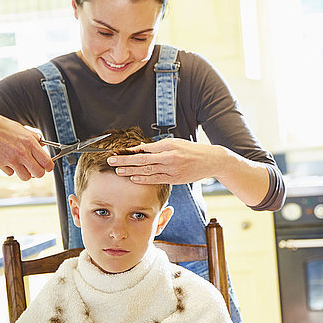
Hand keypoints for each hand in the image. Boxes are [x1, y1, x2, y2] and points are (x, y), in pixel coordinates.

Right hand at [0, 109, 53, 180]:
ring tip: (21, 165)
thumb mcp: (21, 128)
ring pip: (26, 177)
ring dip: (25, 173)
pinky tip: (6, 160)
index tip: (47, 167)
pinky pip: (11, 173)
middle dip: (38, 172)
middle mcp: (22, 152)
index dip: (49, 166)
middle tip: (34, 168)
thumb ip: (34, 138)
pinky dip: (10, 169)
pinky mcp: (0, 163)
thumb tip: (44, 145)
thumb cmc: (2, 126)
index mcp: (30, 142)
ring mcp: (10, 159)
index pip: (47, 162)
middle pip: (39, 173)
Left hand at [106, 138, 220, 184]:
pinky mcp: (175, 179)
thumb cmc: (191, 150)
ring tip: (118, 171)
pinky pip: (156, 179)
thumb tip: (140, 148)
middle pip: (143, 159)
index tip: (117, 151)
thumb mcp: (176, 143)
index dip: (130, 151)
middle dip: (125, 160)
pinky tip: (133, 178)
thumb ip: (159, 147)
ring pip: (147, 170)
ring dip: (131, 171)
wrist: (211, 160)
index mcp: (169, 145)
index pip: (145, 148)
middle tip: (111, 160)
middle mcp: (170, 157)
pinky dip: (143, 179)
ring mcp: (172, 169)